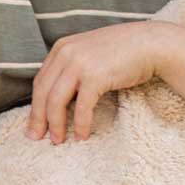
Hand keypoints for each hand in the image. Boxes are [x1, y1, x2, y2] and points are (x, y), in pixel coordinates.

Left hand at [26, 20, 175, 142]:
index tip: (34, 124)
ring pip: (56, 101)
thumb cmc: (122, 52)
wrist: (150, 44)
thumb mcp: (88, 53)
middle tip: (36, 138)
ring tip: (58, 141)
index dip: (35, 106)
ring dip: (56, 125)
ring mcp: (79, 63)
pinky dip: (80, 124)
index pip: (40, 82)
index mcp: (61, 48)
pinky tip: (82, 136)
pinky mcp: (95, 76)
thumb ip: (71, 67)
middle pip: (43, 93)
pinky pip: (81, 107)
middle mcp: (66, 53)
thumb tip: (57, 96)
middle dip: (38, 119)